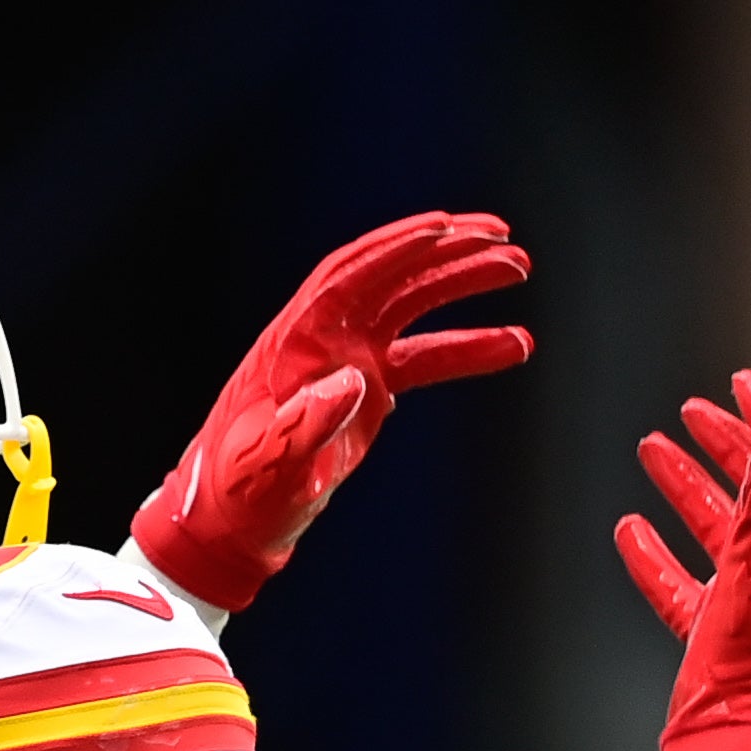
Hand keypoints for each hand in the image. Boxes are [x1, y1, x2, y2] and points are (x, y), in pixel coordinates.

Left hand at [131, 212, 533, 611]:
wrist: (231, 522)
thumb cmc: (239, 492)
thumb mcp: (269, 463)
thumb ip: (306, 422)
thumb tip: (351, 383)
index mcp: (295, 341)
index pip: (351, 276)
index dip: (397, 247)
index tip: (445, 228)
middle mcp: (323, 339)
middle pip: (390, 278)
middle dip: (445, 253)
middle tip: (503, 240)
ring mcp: (346, 361)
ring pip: (413, 308)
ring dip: (464, 286)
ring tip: (519, 271)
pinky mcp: (365, 392)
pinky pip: (423, 358)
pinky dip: (465, 349)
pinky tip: (511, 346)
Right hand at [613, 376, 750, 750]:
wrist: (728, 746)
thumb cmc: (749, 675)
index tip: (740, 385)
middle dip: (723, 446)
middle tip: (691, 412)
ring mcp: (742, 602)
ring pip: (712, 528)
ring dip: (683, 487)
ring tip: (651, 451)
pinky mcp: (708, 632)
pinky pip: (678, 580)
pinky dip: (655, 552)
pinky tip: (629, 531)